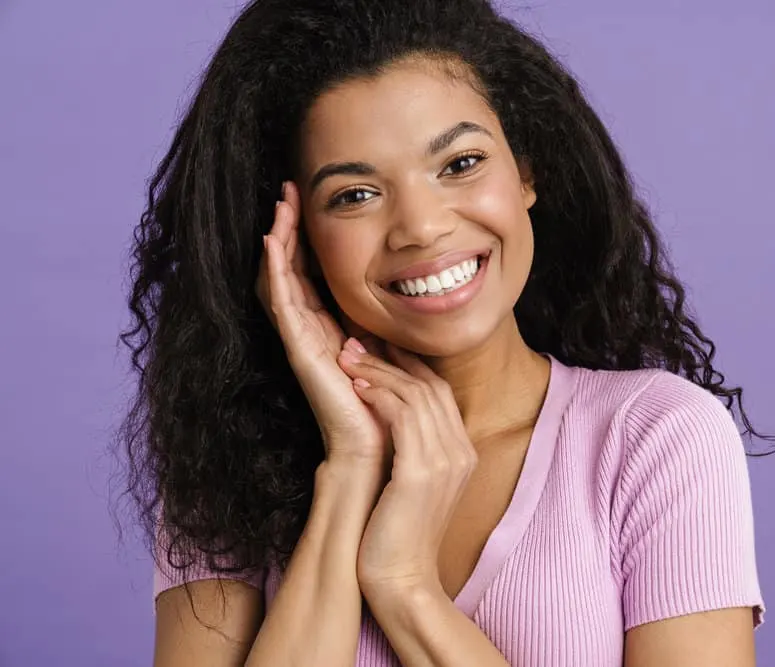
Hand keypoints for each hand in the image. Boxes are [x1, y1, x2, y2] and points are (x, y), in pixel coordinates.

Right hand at [257, 181, 385, 463]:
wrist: (380, 448)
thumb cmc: (391, 407)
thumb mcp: (394, 354)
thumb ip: (389, 329)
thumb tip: (407, 299)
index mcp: (332, 330)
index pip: (312, 275)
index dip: (308, 240)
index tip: (310, 203)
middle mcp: (311, 332)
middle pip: (291, 271)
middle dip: (288, 230)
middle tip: (287, 191)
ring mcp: (302, 340)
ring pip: (281, 280)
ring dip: (278, 241)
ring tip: (279, 205)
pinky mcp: (300, 350)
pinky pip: (281, 302)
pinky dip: (275, 271)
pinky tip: (271, 241)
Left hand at [336, 344, 477, 596]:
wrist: (402, 580)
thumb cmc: (397, 534)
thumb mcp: (413, 483)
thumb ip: (413, 448)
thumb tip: (388, 414)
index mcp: (462, 452)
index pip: (439, 392)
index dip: (408, 365)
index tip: (376, 348)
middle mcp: (461, 452)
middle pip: (430, 385)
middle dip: (391, 359)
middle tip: (355, 343)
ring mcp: (445, 461)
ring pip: (416, 394)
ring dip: (380, 371)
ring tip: (347, 359)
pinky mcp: (421, 472)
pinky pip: (403, 416)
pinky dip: (381, 394)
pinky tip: (357, 387)